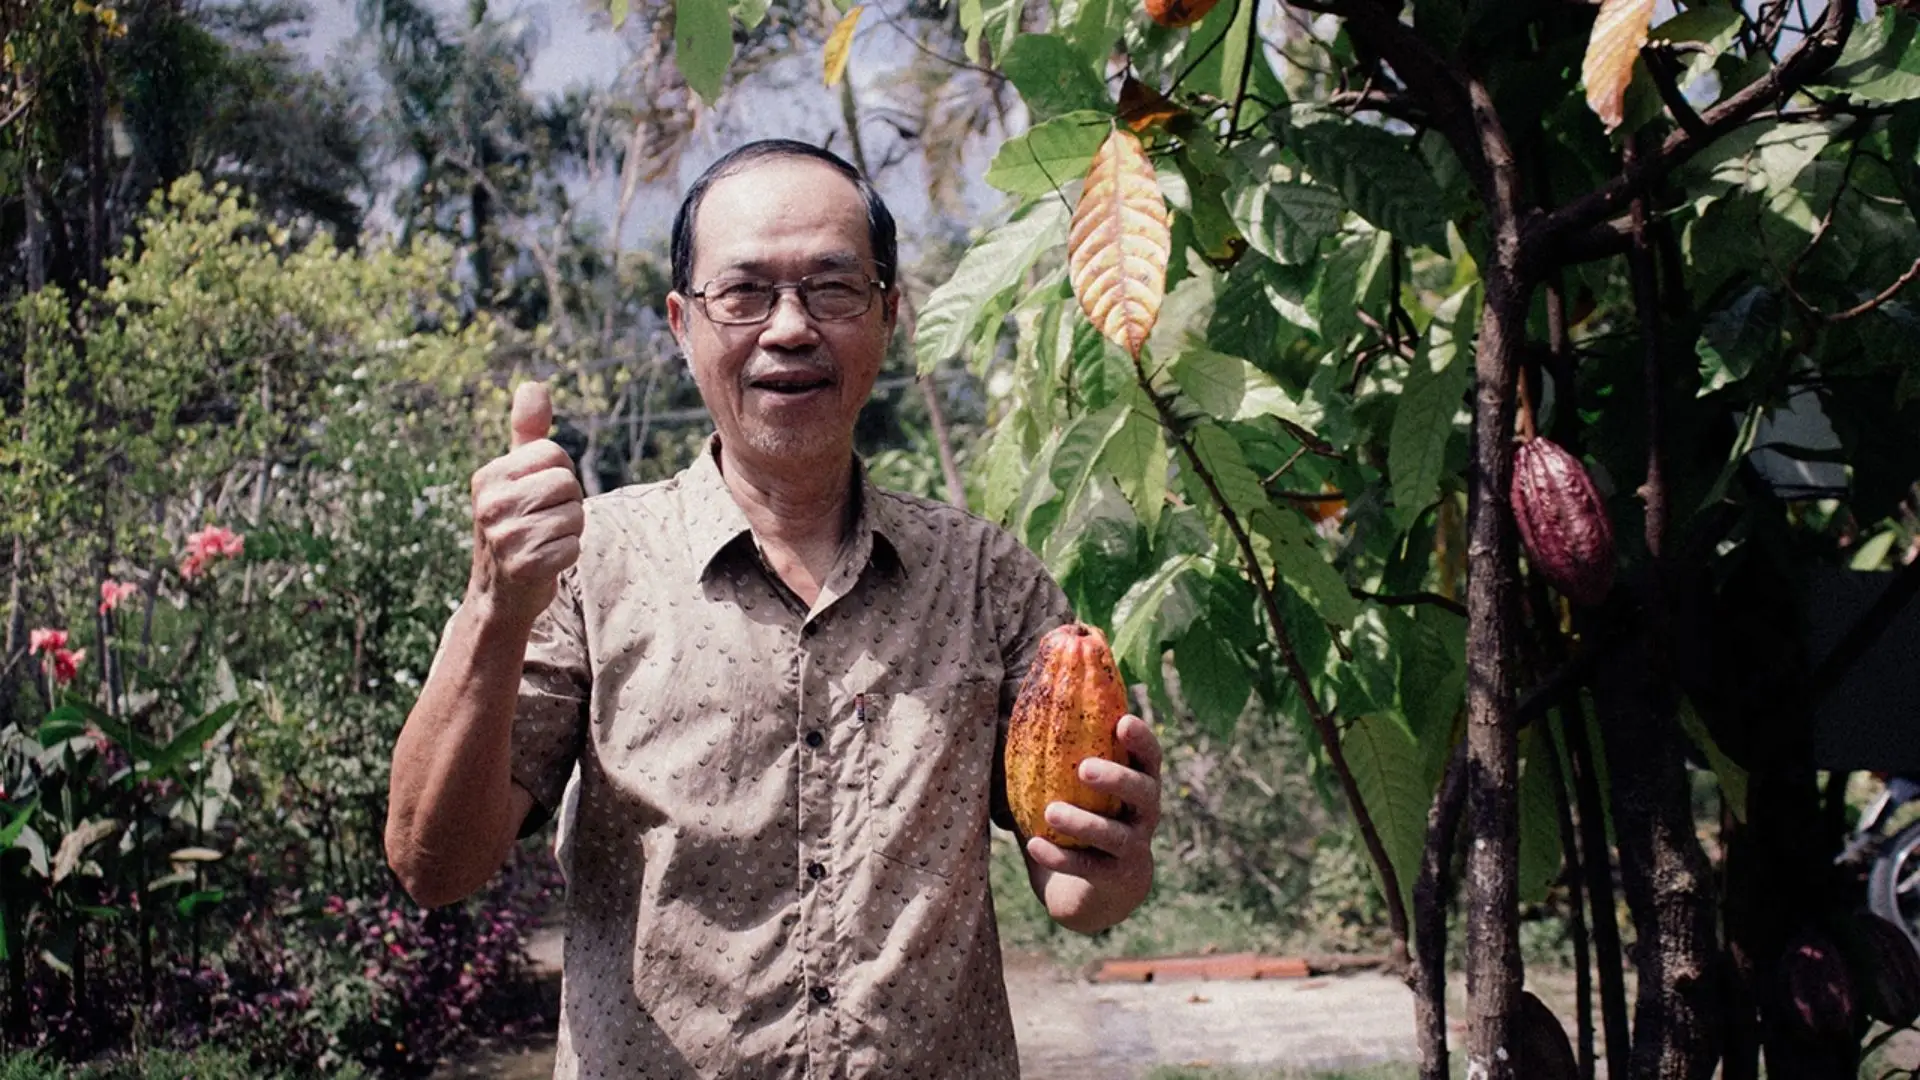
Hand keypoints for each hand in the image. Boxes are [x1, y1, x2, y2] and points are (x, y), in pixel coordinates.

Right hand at [467, 382, 584, 627]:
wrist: (499, 596)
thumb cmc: (515, 528)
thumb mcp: (515, 478)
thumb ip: (527, 433)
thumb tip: (534, 385)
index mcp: (488, 476)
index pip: (554, 454)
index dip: (559, 476)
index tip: (539, 498)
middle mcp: (490, 503)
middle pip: (568, 484)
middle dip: (567, 505)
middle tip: (543, 523)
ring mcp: (504, 536)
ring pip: (574, 516)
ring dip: (569, 532)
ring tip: (542, 542)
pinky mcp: (522, 566)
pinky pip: (572, 547)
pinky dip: (566, 556)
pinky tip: (543, 563)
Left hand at [1025, 714, 1161, 934]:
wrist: (1100, 891)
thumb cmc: (1085, 821)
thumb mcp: (1079, 791)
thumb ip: (1059, 761)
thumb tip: (1014, 721)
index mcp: (1139, 783)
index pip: (1149, 756)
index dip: (1141, 739)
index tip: (1122, 721)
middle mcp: (1145, 814)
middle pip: (1142, 791)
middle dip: (1116, 778)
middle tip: (1083, 768)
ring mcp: (1134, 848)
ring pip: (1115, 835)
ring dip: (1083, 823)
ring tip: (1051, 812)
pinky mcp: (1116, 879)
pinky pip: (1089, 869)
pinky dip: (1061, 858)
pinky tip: (1034, 846)